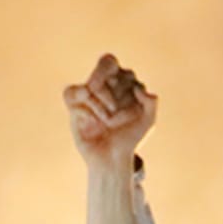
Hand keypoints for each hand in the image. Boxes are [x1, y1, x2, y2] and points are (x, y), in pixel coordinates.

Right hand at [65, 54, 156, 169]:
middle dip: (107, 90)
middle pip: (102, 67)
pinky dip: (83, 108)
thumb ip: (151, 103)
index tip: (126, 96)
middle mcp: (103, 85)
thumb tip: (138, 88)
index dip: (115, 77)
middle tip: (112, 110)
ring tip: (106, 122)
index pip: (111, 64)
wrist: (111, 159)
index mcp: (120, 82)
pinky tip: (92, 121)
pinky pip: (71, 93)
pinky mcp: (73, 107)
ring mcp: (87, 96)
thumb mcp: (148, 121)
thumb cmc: (129, 138)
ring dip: (98, 104)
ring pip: (87, 85)